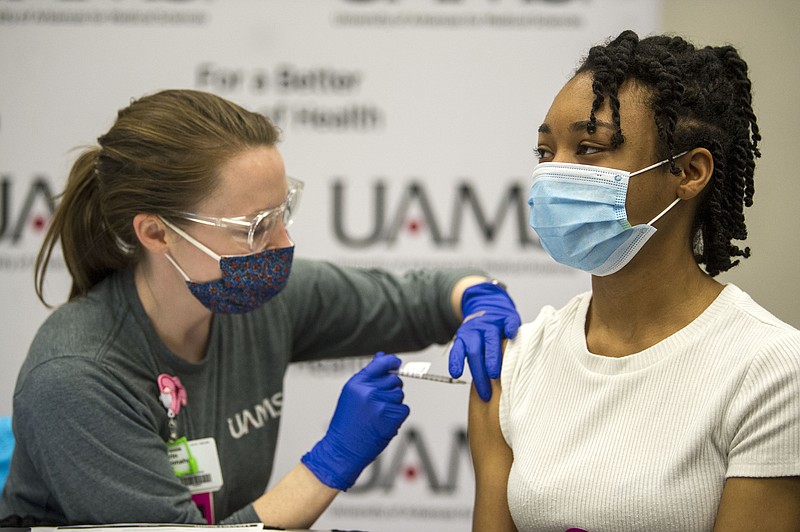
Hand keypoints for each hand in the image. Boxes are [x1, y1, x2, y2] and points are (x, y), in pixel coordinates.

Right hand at [301, 352, 409, 490]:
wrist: (343, 448)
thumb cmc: (346, 424)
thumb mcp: (351, 395)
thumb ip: (368, 377)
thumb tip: (382, 358)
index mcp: (357, 383)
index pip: (380, 364)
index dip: (391, 361)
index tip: (396, 362)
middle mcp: (369, 391)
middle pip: (394, 380)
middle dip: (390, 388)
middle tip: (379, 402)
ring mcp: (381, 405)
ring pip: (399, 394)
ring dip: (394, 403)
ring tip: (379, 414)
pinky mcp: (391, 418)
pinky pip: (404, 409)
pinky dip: (398, 416)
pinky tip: (384, 421)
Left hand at [448, 281, 519, 401]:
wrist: (489, 303)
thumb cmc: (482, 332)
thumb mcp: (471, 342)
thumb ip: (474, 360)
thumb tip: (479, 390)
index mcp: (464, 338)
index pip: (458, 351)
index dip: (456, 362)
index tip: (455, 374)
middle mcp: (476, 330)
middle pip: (475, 352)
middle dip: (479, 373)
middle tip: (485, 392)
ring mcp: (491, 324)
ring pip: (490, 340)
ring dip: (492, 358)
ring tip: (495, 375)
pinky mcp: (507, 317)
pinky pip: (508, 323)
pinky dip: (510, 329)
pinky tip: (511, 335)